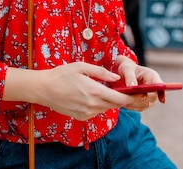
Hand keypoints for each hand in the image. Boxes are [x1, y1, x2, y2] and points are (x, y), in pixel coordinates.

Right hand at [4, 62, 133, 120]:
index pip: (120, 98)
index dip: (132, 97)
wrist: (43, 89)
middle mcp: (92, 105)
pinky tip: (91, 96)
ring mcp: (86, 112)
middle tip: (125, 90)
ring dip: (108, 101)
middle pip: (115, 104)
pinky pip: (96, 111)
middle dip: (121, 98)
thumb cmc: (61, 74)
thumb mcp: (81, 67)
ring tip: (105, 90)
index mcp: (94, 91)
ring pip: (106, 108)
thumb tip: (116, 78)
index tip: (138, 93)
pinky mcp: (81, 117)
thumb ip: (101, 72)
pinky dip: (98, 104)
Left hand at [114, 55, 165, 109]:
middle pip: (153, 97)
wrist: (124, 72)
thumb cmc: (127, 68)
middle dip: (142, 99)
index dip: (162, 93)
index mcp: (152, 76)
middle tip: (130, 99)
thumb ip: (130, 77)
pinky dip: (133, 106)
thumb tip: (132, 87)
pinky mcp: (144, 101)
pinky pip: (141, 107)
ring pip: (147, 104)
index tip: (162, 100)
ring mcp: (150, 94)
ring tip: (126, 101)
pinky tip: (126, 103)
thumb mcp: (127, 69)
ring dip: (137, 104)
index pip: (160, 86)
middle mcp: (153, 86)